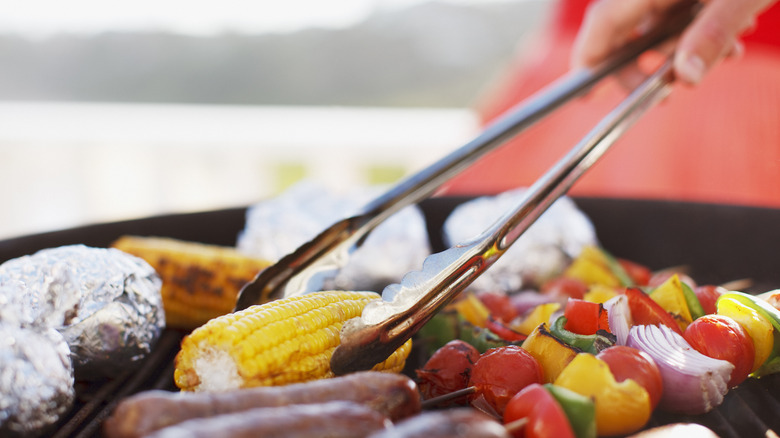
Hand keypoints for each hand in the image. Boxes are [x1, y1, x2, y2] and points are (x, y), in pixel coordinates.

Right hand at [571, 0, 776, 85]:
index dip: (589, 60)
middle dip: (645, 61)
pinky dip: (694, 29)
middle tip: (669, 89)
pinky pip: (675, 8)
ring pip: (654, 20)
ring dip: (680, 47)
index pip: (602, 23)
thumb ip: (712, 34)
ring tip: (724, 55)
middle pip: (623, 26)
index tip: (588, 92)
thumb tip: (687, 77)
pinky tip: (730, 36)